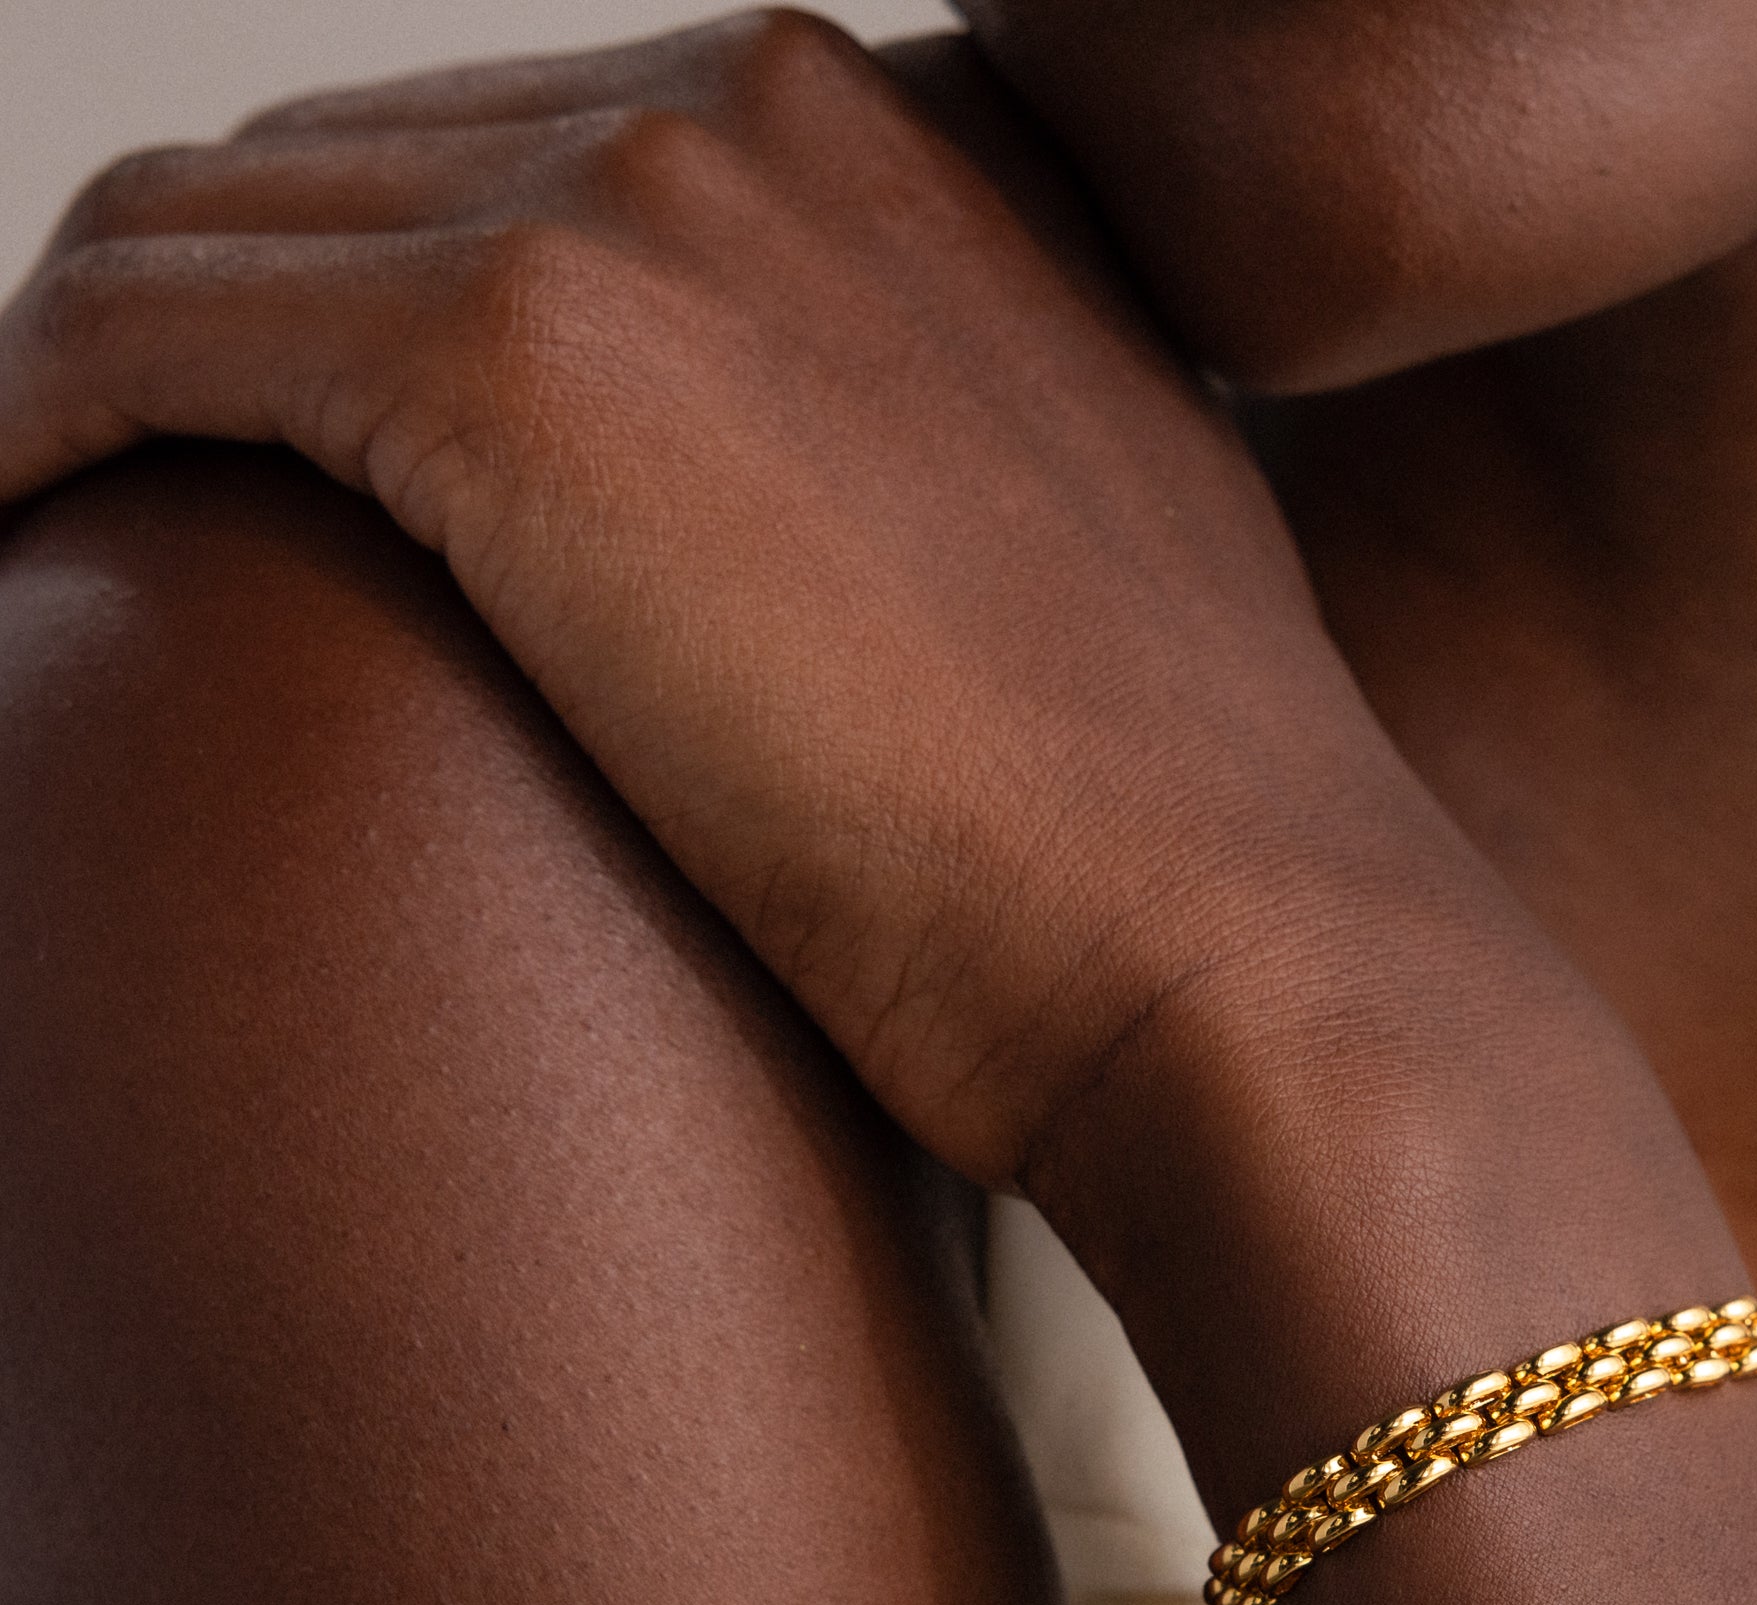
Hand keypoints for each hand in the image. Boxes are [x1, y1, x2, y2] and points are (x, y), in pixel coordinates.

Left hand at [0, 13, 1442, 1186]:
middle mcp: (773, 116)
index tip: (310, 480)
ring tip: (56, 554)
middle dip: (230, 344)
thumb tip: (797, 583)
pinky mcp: (514, 366)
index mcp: (915, 153)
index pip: (532, 163)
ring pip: (212, 231)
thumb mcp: (1085, 581)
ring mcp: (645, 214)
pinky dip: (32, 431)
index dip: (387, 316)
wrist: (1266, 971)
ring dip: (103, 389)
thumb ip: (928, 476)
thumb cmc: (1190, 867)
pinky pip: (137, 339)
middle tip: (143, 527)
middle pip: (353, 168)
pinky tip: (13, 551)